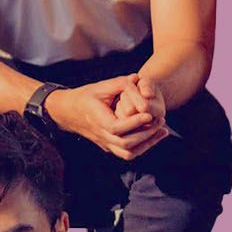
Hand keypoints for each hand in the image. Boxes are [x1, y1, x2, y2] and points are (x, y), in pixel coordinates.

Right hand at [46, 77, 163, 160]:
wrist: (68, 111)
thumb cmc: (85, 96)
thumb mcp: (100, 86)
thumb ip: (119, 83)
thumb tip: (137, 79)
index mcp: (96, 119)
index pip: (116, 128)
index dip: (134, 123)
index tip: (149, 113)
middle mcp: (100, 135)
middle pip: (125, 144)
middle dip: (146, 133)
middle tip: (160, 120)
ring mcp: (105, 143)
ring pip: (127, 153)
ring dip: (147, 143)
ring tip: (162, 130)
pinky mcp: (110, 146)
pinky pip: (127, 153)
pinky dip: (143, 147)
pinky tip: (156, 135)